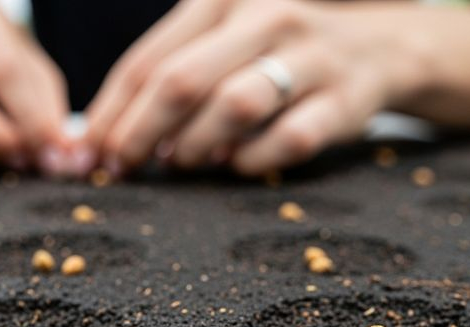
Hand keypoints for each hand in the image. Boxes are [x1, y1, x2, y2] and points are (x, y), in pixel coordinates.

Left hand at [83, 0, 433, 175]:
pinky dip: (251, 159)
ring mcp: (310, 57)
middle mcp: (265, 18)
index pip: (148, 60)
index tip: (90, 151)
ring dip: (194, 144)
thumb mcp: (220, 44)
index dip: (111, 112)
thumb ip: (167, 76)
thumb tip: (103, 138)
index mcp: (221, 1)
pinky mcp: (344, 99)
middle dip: (139, 133)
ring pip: (234, 105)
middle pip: (182, 81)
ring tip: (180, 162)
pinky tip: (235, 163)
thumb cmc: (275, 54)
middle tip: (122, 166)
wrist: (379, 49)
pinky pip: (288, 139)